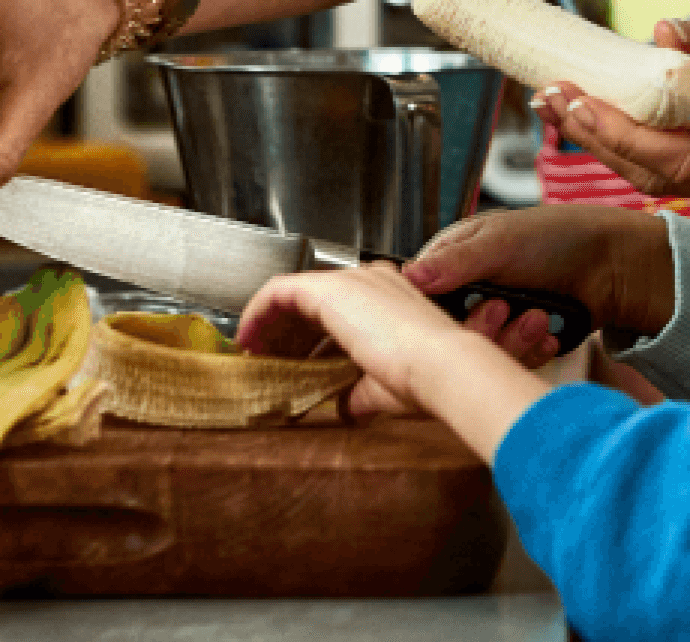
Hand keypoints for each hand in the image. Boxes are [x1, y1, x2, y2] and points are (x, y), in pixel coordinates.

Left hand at [238, 262, 544, 460]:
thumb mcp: (384, 388)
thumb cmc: (427, 376)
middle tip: (265, 359)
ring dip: (269, 324)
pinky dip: (259, 312)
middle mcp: (371, 281)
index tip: (292, 360)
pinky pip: (280, 291)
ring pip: (293, 293)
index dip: (309, 335)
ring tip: (253, 353)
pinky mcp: (330, 289)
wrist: (441, 365)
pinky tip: (248, 339)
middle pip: (313, 300)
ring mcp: (351, 281)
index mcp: (390, 298)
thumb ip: (358, 394)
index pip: (337, 310)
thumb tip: (345, 409)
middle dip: (286, 332)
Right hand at [405, 204, 675, 365]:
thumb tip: (409, 277)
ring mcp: (494, 319)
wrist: (614, 265)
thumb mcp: (501, 241)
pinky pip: (509, 362)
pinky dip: (530, 351)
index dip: (431, 313)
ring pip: (480, 352)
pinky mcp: (517, 342)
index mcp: (453, 258)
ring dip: (511, 341)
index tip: (453, 315)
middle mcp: (468, 291)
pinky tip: (549, 335)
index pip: (418, 297)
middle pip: (449, 332)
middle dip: (480, 328)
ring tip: (539, 319)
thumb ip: (456, 261)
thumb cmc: (557, 237)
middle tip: (504, 311)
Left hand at [538, 0, 689, 203]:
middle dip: (596, 140)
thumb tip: (659, 33)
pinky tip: (608, 112)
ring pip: (667, 181)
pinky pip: (685, 169)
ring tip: (561, 102)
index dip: (616, 134)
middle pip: (659, 180)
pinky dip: (640, 144)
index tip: (570, 96)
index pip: (676, 158)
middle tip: (546, 95)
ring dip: (610, 144)